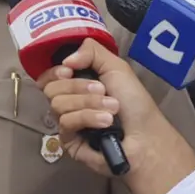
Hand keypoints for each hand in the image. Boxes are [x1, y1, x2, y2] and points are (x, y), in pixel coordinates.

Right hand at [36, 40, 154, 176]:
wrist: (146, 136)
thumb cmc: (134, 102)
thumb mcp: (116, 67)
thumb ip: (91, 52)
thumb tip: (65, 61)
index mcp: (77, 83)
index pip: (48, 76)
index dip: (55, 72)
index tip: (69, 70)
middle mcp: (69, 101)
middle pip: (50, 88)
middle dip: (78, 86)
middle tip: (103, 90)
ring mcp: (67, 122)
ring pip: (57, 104)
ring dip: (88, 103)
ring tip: (112, 108)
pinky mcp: (68, 141)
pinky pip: (65, 123)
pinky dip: (87, 118)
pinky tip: (106, 122)